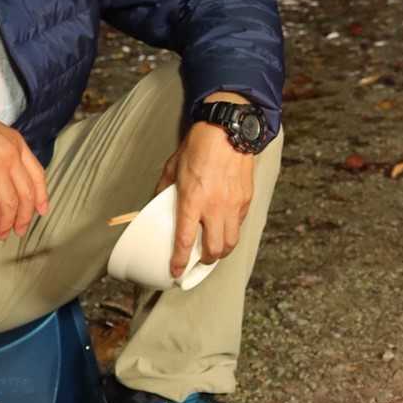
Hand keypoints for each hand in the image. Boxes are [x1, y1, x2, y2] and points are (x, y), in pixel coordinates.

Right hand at [0, 95, 49, 238]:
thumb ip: (8, 153)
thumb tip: (10, 178)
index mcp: (19, 145)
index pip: (38, 176)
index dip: (41, 197)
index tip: (41, 211)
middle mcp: (12, 157)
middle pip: (26, 194)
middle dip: (23, 217)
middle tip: (19, 230)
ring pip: (9, 203)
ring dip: (6, 222)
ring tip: (1, 232)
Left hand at [156, 124, 254, 277]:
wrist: (228, 130)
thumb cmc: (199, 146)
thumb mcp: (172, 167)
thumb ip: (164, 189)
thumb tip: (156, 203)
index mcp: (192, 200)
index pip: (184, 240)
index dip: (178, 261)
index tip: (175, 272)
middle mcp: (214, 207)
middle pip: (214, 249)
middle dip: (204, 261)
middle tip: (197, 260)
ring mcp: (233, 205)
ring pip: (231, 242)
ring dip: (221, 251)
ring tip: (214, 249)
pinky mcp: (246, 199)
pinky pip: (240, 225)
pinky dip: (232, 231)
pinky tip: (225, 227)